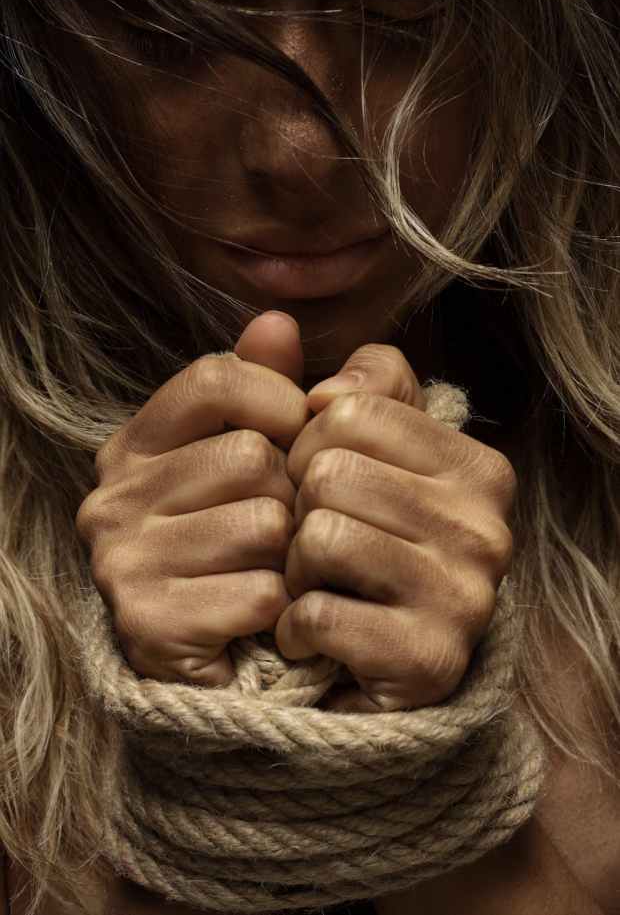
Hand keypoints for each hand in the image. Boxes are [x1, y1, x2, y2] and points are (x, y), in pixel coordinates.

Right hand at [75, 312, 309, 685]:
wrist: (223, 652)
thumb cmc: (248, 540)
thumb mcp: (264, 450)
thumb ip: (272, 385)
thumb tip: (277, 321)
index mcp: (136, 443)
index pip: (217, 376)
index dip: (280, 400)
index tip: (299, 436)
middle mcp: (112, 496)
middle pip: (250, 456)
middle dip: (289, 496)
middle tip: (278, 529)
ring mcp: (121, 561)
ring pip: (264, 525)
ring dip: (289, 555)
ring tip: (269, 570)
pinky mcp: (148, 625)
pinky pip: (262, 594)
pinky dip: (281, 607)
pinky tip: (260, 614)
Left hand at [274, 343, 516, 711]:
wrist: (385, 664)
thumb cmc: (370, 542)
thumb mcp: (375, 453)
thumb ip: (355, 386)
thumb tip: (314, 374)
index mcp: (477, 466)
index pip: (348, 409)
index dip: (307, 443)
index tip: (318, 481)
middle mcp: (486, 528)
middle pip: (329, 471)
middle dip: (298, 509)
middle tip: (313, 543)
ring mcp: (465, 598)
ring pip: (320, 537)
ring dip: (294, 569)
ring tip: (316, 585)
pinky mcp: (429, 661)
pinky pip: (319, 614)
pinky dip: (296, 626)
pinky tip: (314, 634)